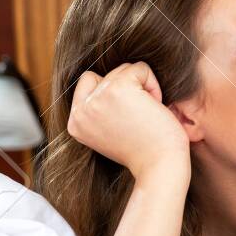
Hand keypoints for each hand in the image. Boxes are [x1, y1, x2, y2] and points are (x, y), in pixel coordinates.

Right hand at [66, 62, 189, 180]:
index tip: (127, 118)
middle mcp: (81, 111)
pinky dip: (153, 84)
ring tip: (147, 114)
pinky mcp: (118, 88)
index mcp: (75, 123)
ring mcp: (97, 99)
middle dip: (128, 91)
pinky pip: (140, 68)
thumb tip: (104, 80)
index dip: (113, 94)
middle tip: (139, 118)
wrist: (160, 167)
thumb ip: (99, 110)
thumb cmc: (145, 151)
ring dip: (141, 88)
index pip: (88, 84)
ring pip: (123, 70)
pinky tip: (155, 106)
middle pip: (106, 75)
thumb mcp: (109, 132)